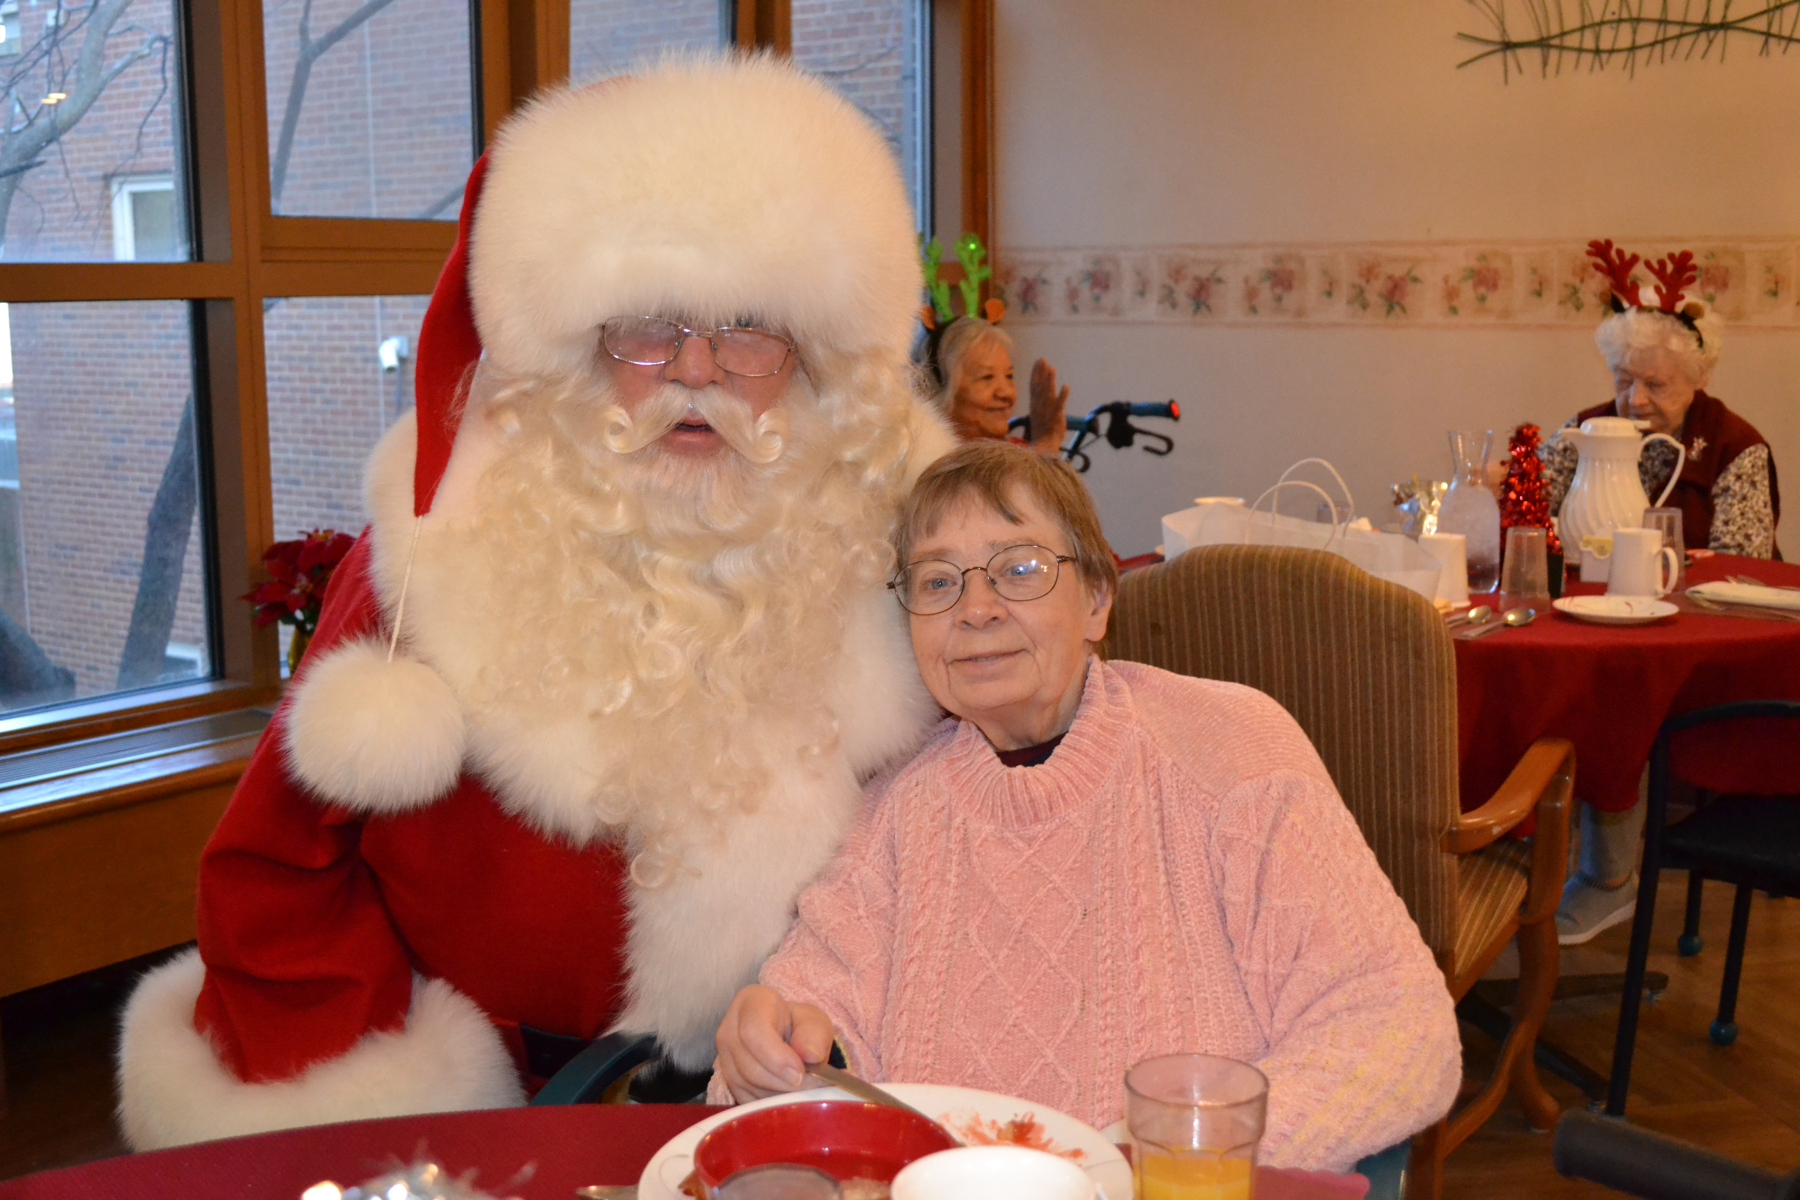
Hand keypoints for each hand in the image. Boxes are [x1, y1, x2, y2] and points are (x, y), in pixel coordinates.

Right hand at [715, 984, 835, 1102]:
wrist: (786, 1039)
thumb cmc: (798, 1026)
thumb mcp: (814, 1021)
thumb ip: (815, 1034)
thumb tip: (810, 1056)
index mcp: (749, 1003)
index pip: (753, 1031)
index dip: (776, 1057)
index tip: (800, 1073)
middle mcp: (728, 1030)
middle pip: (749, 1066)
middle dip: (783, 1083)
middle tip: (812, 1087)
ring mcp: (724, 1058)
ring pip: (747, 1087)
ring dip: (779, 1095)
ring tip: (805, 1091)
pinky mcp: (728, 1082)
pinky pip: (747, 1100)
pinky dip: (770, 1104)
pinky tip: (789, 1097)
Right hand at [1029, 358, 1069, 455]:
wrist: (1043, 447)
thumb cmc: (1042, 431)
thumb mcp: (1038, 414)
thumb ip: (1040, 402)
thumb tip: (1041, 391)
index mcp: (1034, 404)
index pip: (1034, 385)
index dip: (1036, 372)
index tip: (1038, 361)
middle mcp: (1039, 406)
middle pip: (1039, 386)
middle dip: (1041, 372)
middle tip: (1043, 359)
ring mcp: (1047, 411)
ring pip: (1048, 393)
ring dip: (1050, 381)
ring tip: (1052, 368)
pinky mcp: (1056, 418)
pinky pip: (1059, 405)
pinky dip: (1062, 396)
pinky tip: (1066, 386)